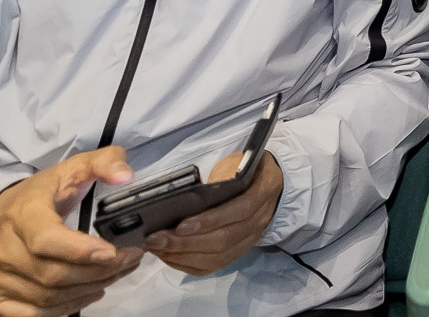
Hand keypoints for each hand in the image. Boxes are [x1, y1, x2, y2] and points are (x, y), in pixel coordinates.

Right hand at [0, 149, 145, 316]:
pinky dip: (66, 308)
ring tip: (116, 274)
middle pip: (54, 274)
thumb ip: (104, 162)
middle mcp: (4, 249)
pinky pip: (33, 315)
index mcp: (23, 214)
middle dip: (100, 272)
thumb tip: (126, 175)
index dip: (81, 251)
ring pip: (48, 297)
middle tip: (129, 261)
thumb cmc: (37, 197)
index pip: (46, 239)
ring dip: (89, 289)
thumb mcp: (71, 169)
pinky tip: (88, 292)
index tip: (112, 251)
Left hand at [147, 149, 283, 276]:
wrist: (274, 186)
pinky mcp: (239, 252)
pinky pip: (213, 266)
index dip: (210, 220)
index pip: (239, 211)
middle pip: (223, 240)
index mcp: (263, 191)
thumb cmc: (249, 169)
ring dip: (183, 256)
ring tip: (156, 249)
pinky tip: (168, 257)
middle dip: (185, 243)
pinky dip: (188, 264)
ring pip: (217, 257)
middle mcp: (259, 220)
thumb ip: (220, 174)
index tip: (180, 225)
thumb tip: (187, 193)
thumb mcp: (239, 161)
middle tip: (155, 240)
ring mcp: (250, 240)